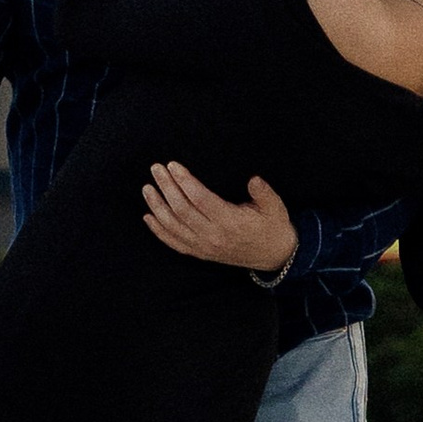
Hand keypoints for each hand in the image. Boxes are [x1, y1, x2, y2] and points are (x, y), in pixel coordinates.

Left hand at [144, 165, 298, 271]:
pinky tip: (148, 217)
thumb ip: (264, 193)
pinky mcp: (201, 253)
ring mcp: (205, 247)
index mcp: (231, 222)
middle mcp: (214, 236)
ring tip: (147, 188)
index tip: (172, 165)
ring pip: (174, 227)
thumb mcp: (275, 207)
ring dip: (157, 207)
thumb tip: (254, 180)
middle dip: (166, 187)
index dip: (184, 182)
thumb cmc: (272, 226)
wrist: (274, 256)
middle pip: (182, 210)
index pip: (200, 200)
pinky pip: (175, 243)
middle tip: (156, 169)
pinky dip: (159, 231)